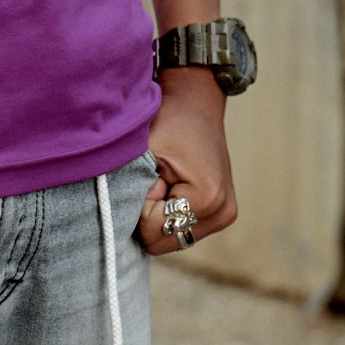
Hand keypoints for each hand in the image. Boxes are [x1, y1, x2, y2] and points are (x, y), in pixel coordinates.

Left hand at [137, 69, 236, 254]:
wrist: (195, 102)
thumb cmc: (167, 121)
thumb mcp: (143, 153)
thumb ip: (131, 192)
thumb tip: (118, 229)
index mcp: (207, 199)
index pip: (152, 231)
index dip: (142, 201)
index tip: (153, 173)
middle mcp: (223, 212)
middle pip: (163, 242)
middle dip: (150, 213)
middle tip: (158, 178)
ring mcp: (225, 215)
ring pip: (171, 239)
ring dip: (160, 214)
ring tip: (166, 179)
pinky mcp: (222, 213)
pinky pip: (181, 229)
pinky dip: (170, 213)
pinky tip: (173, 186)